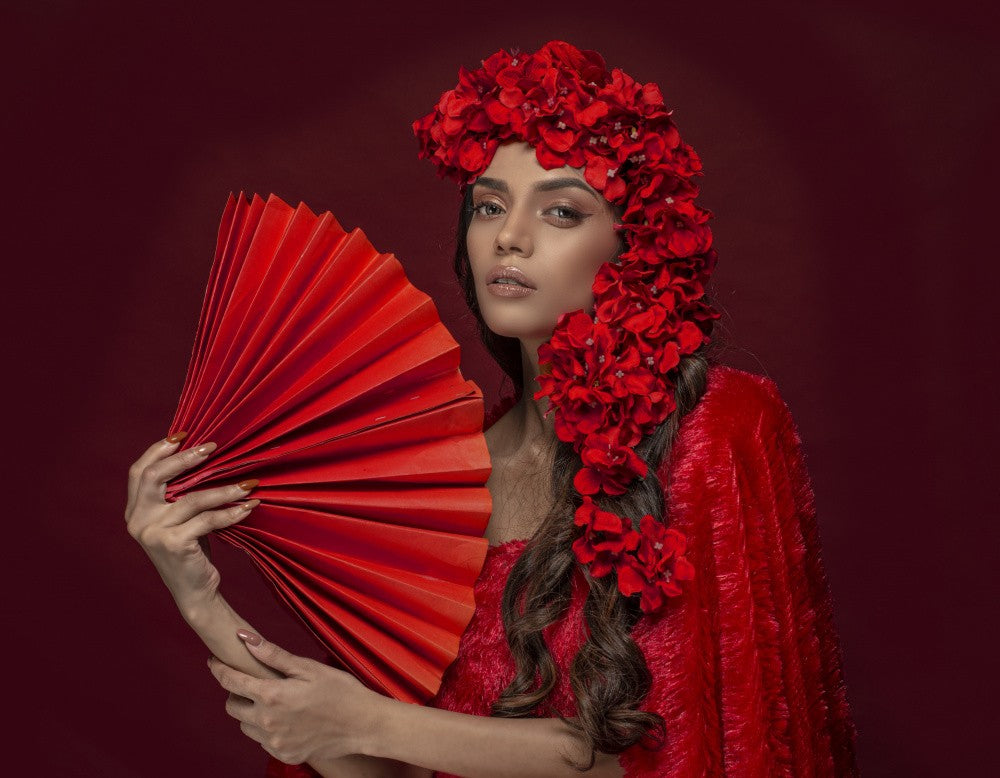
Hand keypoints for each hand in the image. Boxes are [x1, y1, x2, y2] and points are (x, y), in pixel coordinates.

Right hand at [125, 434, 259, 608]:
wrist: (194, 591)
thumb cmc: (191, 548)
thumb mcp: (179, 518)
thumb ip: (178, 493)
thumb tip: (204, 453)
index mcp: (135, 510)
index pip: (139, 471)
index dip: (159, 449)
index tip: (184, 434)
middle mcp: (137, 520)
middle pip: (155, 476)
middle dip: (186, 458)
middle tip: (214, 447)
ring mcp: (152, 533)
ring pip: (192, 498)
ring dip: (224, 489)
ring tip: (249, 484)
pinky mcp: (173, 544)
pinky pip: (208, 520)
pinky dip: (231, 512)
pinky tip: (249, 507)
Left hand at [207, 630, 383, 765]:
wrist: (363, 724)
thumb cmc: (340, 690)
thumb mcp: (307, 668)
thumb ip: (273, 655)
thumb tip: (244, 638)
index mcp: (272, 696)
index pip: (231, 682)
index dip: (219, 670)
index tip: (214, 662)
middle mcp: (268, 723)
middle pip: (232, 707)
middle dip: (237, 693)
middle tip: (253, 683)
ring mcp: (275, 743)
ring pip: (245, 727)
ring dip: (251, 713)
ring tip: (273, 701)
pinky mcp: (286, 755)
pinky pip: (262, 742)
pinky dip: (266, 730)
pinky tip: (286, 719)